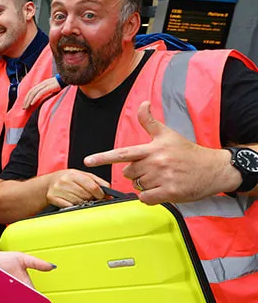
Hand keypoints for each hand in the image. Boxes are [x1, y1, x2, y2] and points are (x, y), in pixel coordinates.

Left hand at [23, 77, 61, 108]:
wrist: (67, 79)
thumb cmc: (60, 85)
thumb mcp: (51, 89)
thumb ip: (46, 92)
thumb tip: (41, 99)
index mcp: (42, 84)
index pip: (32, 90)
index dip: (27, 97)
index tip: (25, 104)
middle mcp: (42, 84)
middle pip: (31, 92)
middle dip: (26, 100)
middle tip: (24, 107)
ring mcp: (45, 85)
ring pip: (33, 93)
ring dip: (29, 100)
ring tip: (26, 107)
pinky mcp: (48, 87)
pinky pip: (39, 93)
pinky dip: (35, 98)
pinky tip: (32, 103)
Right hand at [46, 169, 109, 207]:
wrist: (49, 183)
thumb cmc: (68, 179)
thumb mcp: (83, 176)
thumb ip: (97, 182)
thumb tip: (109, 193)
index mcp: (74, 174)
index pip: (92, 186)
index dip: (100, 194)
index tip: (101, 196)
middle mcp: (65, 181)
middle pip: (86, 195)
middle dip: (90, 198)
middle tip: (88, 197)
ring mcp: (58, 190)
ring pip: (78, 202)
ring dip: (82, 203)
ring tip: (79, 199)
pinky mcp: (53, 198)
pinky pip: (69, 207)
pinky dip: (73, 206)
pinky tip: (72, 202)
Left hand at [83, 101, 240, 204]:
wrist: (214, 168)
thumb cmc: (188, 152)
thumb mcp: (167, 135)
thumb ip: (150, 122)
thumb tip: (143, 103)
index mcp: (152, 149)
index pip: (122, 153)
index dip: (103, 157)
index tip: (87, 161)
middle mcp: (156, 162)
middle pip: (129, 173)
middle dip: (137, 173)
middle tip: (154, 169)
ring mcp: (163, 178)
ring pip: (138, 186)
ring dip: (146, 185)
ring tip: (161, 178)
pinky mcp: (171, 192)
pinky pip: (146, 198)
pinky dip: (150, 197)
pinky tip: (162, 190)